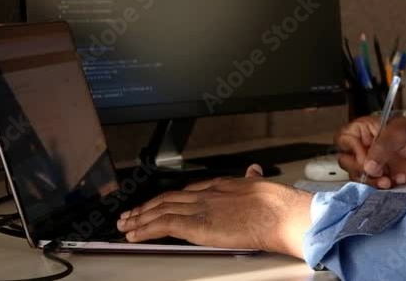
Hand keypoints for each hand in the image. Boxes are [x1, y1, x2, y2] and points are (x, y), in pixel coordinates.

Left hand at [115, 164, 313, 257]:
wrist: (278, 213)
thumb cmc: (276, 204)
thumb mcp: (261, 184)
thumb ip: (252, 178)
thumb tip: (253, 170)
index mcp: (220, 185)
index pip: (186, 191)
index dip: (168, 198)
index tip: (157, 203)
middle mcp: (205, 194)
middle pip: (167, 199)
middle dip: (146, 207)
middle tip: (130, 214)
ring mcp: (199, 208)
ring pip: (160, 210)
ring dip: (140, 219)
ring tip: (126, 225)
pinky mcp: (195, 224)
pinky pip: (163, 225)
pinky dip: (145, 229)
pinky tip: (134, 234)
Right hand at [335, 115, 405, 188]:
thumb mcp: (398, 133)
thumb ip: (381, 148)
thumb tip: (368, 166)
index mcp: (364, 131)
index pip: (343, 139)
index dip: (350, 149)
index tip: (365, 156)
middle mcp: (364, 147)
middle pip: (346, 161)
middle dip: (360, 170)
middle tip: (376, 171)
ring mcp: (372, 163)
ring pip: (357, 177)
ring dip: (371, 181)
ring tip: (388, 179)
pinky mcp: (381, 177)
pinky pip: (373, 186)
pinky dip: (384, 186)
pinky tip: (397, 179)